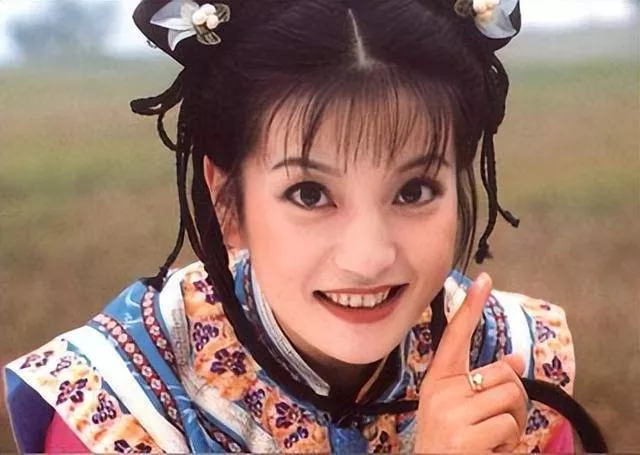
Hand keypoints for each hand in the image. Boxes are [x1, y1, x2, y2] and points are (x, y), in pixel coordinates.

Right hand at [414, 273, 527, 452]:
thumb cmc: (448, 441)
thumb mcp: (457, 408)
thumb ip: (481, 382)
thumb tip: (516, 358)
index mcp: (439, 381)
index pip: (456, 336)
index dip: (470, 306)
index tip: (484, 279)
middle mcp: (441, 392)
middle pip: (504, 374)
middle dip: (514, 399)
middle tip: (497, 420)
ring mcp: (452, 415)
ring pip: (512, 399)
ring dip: (514, 423)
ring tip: (492, 436)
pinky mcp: (465, 438)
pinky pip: (510, 428)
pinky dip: (509, 443)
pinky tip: (489, 450)